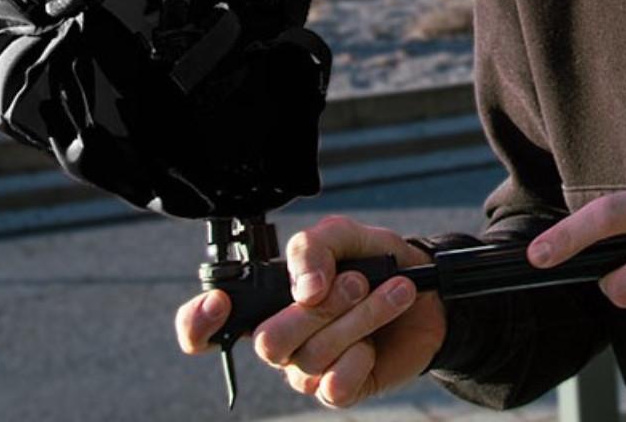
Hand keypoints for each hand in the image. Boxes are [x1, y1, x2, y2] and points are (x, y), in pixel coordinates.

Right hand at [174, 215, 445, 408]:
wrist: (429, 291)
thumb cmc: (376, 262)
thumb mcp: (344, 235)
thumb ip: (313, 247)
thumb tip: (303, 289)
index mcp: (266, 300)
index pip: (203, 328)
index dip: (196, 324)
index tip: (219, 302)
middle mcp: (280, 337)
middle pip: (268, 342)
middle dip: (321, 310)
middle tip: (358, 282)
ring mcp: (307, 368)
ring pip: (311, 358)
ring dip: (361, 319)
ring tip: (392, 292)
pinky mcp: (339, 390)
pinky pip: (334, 388)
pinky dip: (362, 357)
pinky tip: (377, 340)